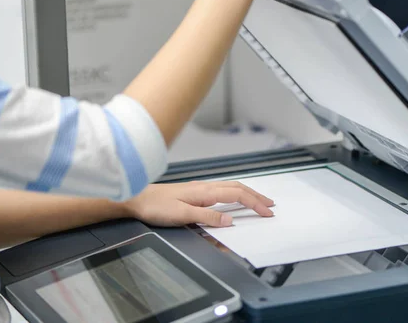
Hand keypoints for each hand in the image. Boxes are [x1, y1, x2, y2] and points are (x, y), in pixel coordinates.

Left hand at [125, 181, 273, 227]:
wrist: (136, 198)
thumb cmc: (154, 206)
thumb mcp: (181, 215)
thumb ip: (207, 217)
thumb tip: (229, 221)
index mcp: (205, 192)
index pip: (237, 195)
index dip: (255, 203)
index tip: (267, 212)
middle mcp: (205, 187)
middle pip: (238, 188)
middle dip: (257, 196)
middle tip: (271, 205)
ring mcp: (200, 188)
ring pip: (231, 187)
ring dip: (248, 194)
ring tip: (259, 201)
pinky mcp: (195, 192)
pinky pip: (222, 190)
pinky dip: (236, 194)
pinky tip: (235, 198)